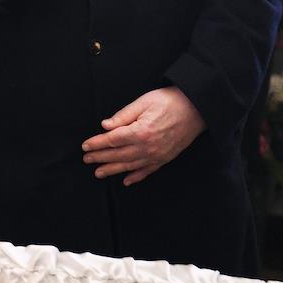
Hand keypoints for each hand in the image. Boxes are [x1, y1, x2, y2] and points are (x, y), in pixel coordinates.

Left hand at [81, 86, 204, 185]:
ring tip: (98, 173)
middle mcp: (147, 147)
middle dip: (100, 158)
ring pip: (130, 166)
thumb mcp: (144, 102)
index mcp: (140, 131)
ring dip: (113, 170)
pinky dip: (136, 177)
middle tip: (86, 160)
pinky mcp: (165, 158)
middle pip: (118, 155)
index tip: (85, 146)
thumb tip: (105, 126)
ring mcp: (157, 155)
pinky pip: (148, 171)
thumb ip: (123, 115)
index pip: (112, 140)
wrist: (197, 108)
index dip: (97, 143)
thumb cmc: (170, 101)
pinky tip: (126, 181)